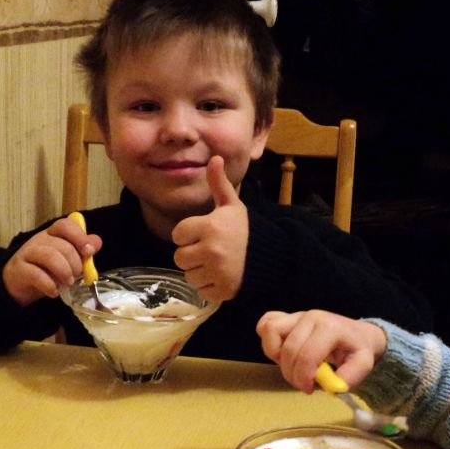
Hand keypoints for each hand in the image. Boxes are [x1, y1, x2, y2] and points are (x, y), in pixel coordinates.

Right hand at [2, 215, 101, 305]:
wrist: (19, 285)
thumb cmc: (47, 270)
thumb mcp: (67, 259)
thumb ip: (82, 251)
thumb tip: (96, 242)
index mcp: (53, 234)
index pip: (65, 225)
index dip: (79, 236)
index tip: (89, 251)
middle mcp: (39, 240)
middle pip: (62, 244)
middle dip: (75, 262)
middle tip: (78, 275)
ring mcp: (27, 253)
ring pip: (49, 256)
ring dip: (64, 271)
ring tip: (68, 283)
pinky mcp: (19, 270)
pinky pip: (36, 274)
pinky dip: (49, 285)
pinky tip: (54, 292)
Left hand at [172, 156, 248, 300]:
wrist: (271, 257)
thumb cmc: (246, 229)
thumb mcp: (232, 205)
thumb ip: (219, 184)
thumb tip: (214, 157)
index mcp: (209, 226)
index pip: (177, 234)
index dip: (188, 234)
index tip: (204, 234)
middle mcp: (211, 249)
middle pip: (180, 257)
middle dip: (192, 255)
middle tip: (210, 251)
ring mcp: (217, 272)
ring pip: (189, 275)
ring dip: (199, 271)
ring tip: (217, 264)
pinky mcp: (223, 290)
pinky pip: (201, 291)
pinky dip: (209, 286)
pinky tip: (222, 276)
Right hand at [256, 309, 386, 392]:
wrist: (358, 335)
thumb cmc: (357, 350)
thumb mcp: (363, 366)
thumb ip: (350, 378)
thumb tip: (333, 387)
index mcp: (330, 328)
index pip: (307, 355)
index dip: (303, 378)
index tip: (309, 389)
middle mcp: (312, 317)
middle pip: (288, 349)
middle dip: (292, 374)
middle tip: (303, 384)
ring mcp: (298, 315)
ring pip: (271, 331)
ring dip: (276, 355)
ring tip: (291, 366)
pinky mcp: (288, 317)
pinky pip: (266, 324)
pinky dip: (268, 341)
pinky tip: (281, 354)